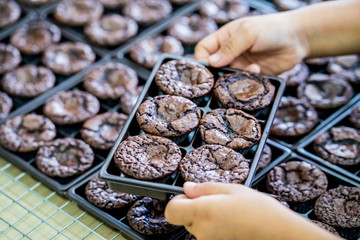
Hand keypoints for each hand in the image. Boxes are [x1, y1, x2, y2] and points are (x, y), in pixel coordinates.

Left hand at [165, 182, 341, 239]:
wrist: (279, 234)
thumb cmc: (259, 211)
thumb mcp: (232, 189)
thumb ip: (204, 188)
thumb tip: (187, 187)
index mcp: (203, 212)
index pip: (171, 210)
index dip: (177, 200)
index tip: (189, 195)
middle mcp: (202, 231)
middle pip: (183, 217)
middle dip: (194, 207)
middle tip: (214, 200)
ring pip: (195, 225)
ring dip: (204, 217)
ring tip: (226, 211)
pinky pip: (206, 233)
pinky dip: (213, 226)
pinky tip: (229, 221)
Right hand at [194, 13, 308, 74]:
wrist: (298, 38)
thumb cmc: (272, 28)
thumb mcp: (248, 33)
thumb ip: (230, 47)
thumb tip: (211, 62)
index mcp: (223, 39)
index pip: (203, 51)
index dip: (201, 60)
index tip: (208, 68)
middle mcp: (229, 54)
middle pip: (213, 68)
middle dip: (218, 74)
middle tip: (224, 77)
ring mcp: (240, 66)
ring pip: (227, 79)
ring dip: (235, 78)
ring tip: (249, 69)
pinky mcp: (251, 77)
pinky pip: (242, 84)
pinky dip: (247, 81)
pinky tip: (258, 70)